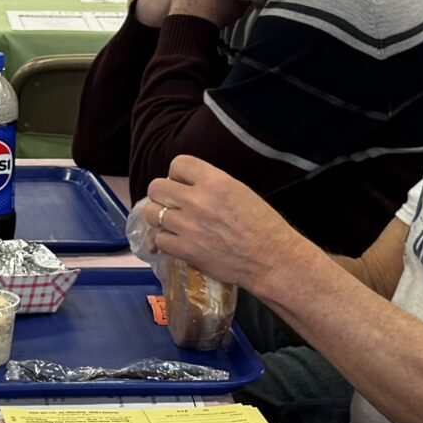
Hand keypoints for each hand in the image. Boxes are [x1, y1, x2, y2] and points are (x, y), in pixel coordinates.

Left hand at [134, 157, 302, 297]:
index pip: (178, 164)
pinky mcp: (185, 250)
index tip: (183, 184)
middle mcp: (197, 200)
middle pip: (156, 188)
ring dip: (159, 217)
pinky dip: (165, 240)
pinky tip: (177, 241)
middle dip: (162, 195)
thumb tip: (185, 187)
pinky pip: (158, 239)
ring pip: (152, 213)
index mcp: (215, 181)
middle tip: (172, 204)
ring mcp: (188, 226)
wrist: (271, 259)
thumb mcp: (239, 191)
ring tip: (171, 223)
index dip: (177, 174)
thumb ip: (210, 185)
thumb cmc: (263, 225)